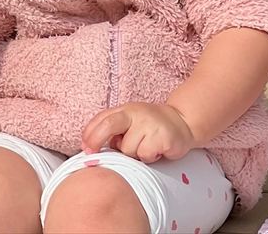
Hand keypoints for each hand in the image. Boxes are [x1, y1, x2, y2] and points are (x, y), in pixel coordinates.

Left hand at [81, 102, 195, 162]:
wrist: (182, 123)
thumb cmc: (149, 126)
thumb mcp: (129, 122)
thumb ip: (112, 129)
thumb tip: (91, 147)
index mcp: (124, 110)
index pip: (101, 119)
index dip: (89, 134)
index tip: (85, 148)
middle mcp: (135, 113)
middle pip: (109, 125)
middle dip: (96, 140)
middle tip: (92, 153)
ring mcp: (149, 124)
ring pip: (128, 149)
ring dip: (133, 154)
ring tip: (144, 146)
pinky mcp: (162, 136)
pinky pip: (145, 155)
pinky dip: (148, 157)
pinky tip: (156, 150)